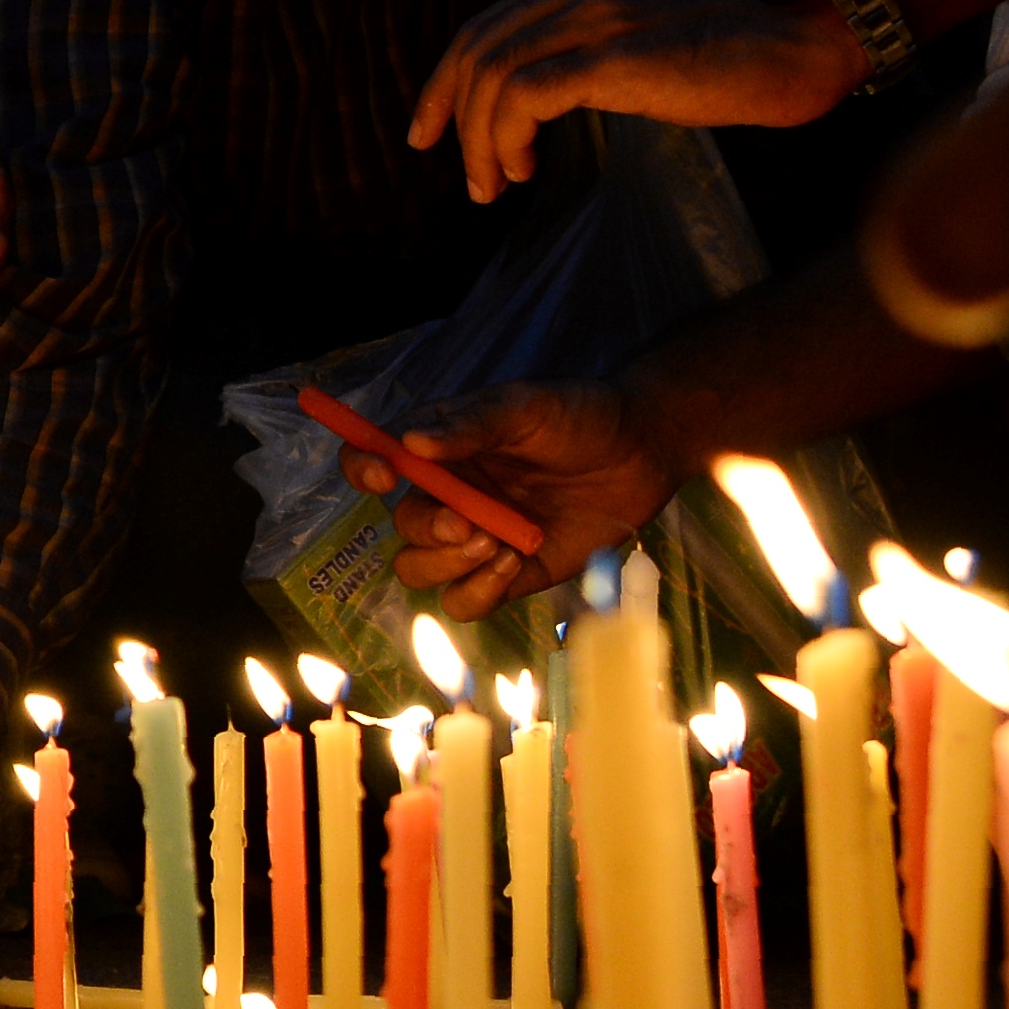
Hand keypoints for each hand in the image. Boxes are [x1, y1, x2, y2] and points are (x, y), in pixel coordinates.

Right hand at [335, 379, 675, 618]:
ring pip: (419, 570)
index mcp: (439, 449)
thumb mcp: (526, 406)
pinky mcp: (506, 577)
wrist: (646, 451)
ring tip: (498, 544)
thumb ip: (470, 424)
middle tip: (468, 524)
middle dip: (427, 530)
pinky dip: (478, 590)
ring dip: (447, 564)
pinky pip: (463, 602)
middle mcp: (448, 496)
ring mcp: (475, 540)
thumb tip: (408, 443)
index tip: (383, 478)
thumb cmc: (583, 417)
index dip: (362, 469)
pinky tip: (516, 562)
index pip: (372, 458)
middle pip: (400, 526)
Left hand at [409, 0, 869, 202]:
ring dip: (480, 141)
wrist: (798, 43)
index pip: (484, 25)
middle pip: (476, 49)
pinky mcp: (611, 53)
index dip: (444, 83)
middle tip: (467, 176)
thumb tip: (522, 104)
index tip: (429, 133)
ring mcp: (595, 12)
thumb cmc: (725, 52)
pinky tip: (523, 166)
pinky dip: (507, 137)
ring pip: (493, 76)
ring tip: (497, 183)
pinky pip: (523, 96)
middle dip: (451, 118)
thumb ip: (576, 51)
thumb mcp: (633, 38)